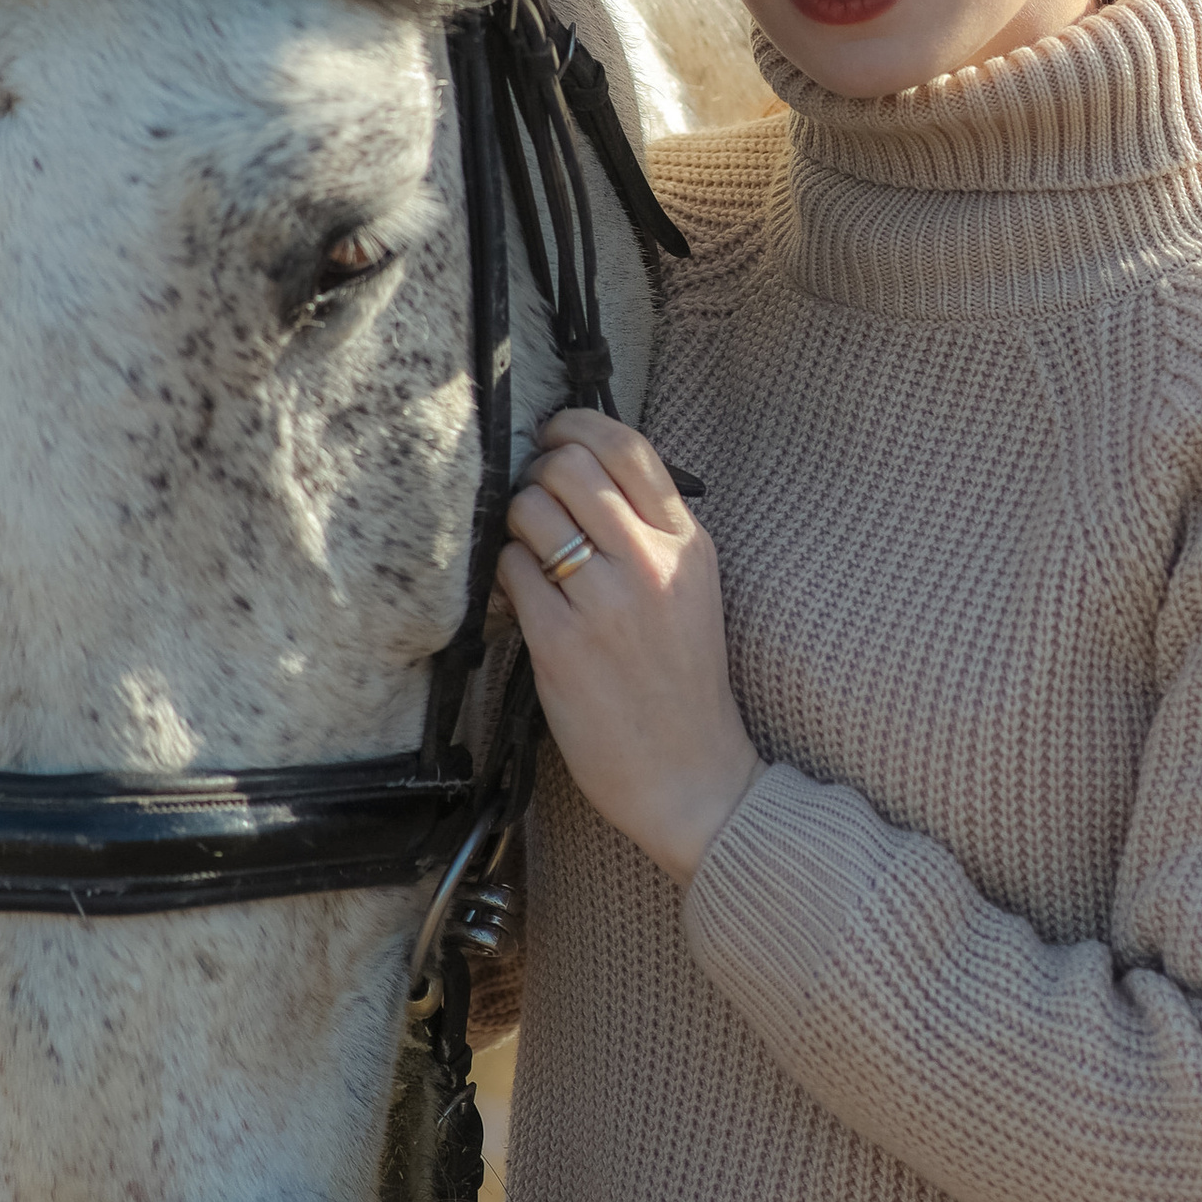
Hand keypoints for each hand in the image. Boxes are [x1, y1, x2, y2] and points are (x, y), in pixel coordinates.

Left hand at [496, 411, 761, 886]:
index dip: (577, 424)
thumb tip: (580, 469)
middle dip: (538, 474)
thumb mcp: (693, 591)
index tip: (555, 435)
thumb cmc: (683, 684)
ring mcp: (606, 603)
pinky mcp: (562, 644)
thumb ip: (652, 531)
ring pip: (531, 512)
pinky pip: (511, 572)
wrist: (691, 777)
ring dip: (517, 525)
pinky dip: (508, 576)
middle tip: (535, 499)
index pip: (629, 448)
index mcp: (690, 544)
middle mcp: (652, 564)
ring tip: (531, 556)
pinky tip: (525, 599)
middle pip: (569, 467)